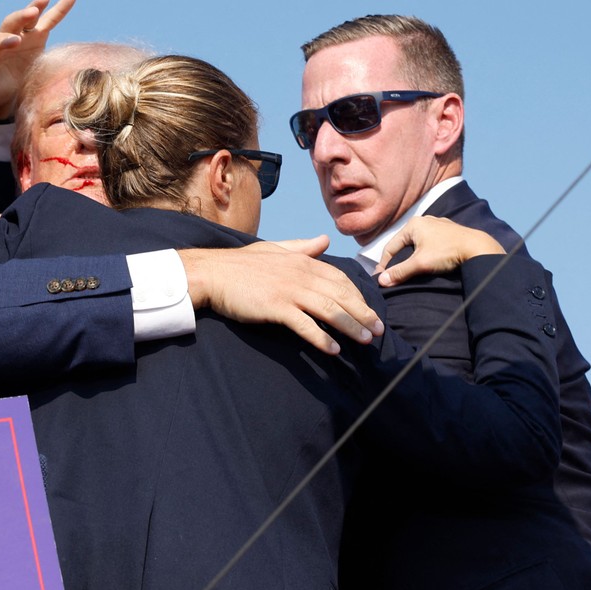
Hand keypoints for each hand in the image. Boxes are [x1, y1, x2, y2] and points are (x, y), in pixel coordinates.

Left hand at [0, 0, 76, 120]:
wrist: (1, 91)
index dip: (3, 40)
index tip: (14, 41)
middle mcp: (3, 37)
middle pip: (10, 24)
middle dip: (20, 18)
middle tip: (31, 12)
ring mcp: (21, 35)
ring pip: (28, 19)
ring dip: (36, 7)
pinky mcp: (36, 37)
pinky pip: (49, 21)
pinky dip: (59, 9)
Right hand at [179, 236, 383, 355]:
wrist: (212, 273)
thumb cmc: (241, 265)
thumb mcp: (275, 250)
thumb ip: (302, 247)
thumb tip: (325, 240)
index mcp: (303, 261)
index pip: (340, 279)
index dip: (358, 297)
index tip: (369, 311)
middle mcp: (301, 274)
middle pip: (341, 295)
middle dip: (362, 313)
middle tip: (378, 331)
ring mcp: (289, 291)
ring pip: (329, 310)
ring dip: (350, 326)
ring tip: (365, 340)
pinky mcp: (276, 307)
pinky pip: (305, 325)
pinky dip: (322, 338)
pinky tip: (334, 349)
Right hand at [374, 216, 503, 286]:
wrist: (478, 248)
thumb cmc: (447, 253)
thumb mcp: (420, 264)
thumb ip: (400, 272)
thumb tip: (381, 281)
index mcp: (413, 224)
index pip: (391, 246)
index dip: (384, 264)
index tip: (381, 278)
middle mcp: (424, 220)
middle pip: (404, 244)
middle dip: (398, 260)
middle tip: (393, 275)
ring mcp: (438, 225)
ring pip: (418, 243)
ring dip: (412, 257)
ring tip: (409, 270)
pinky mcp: (449, 231)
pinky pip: (431, 242)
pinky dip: (425, 253)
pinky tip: (428, 262)